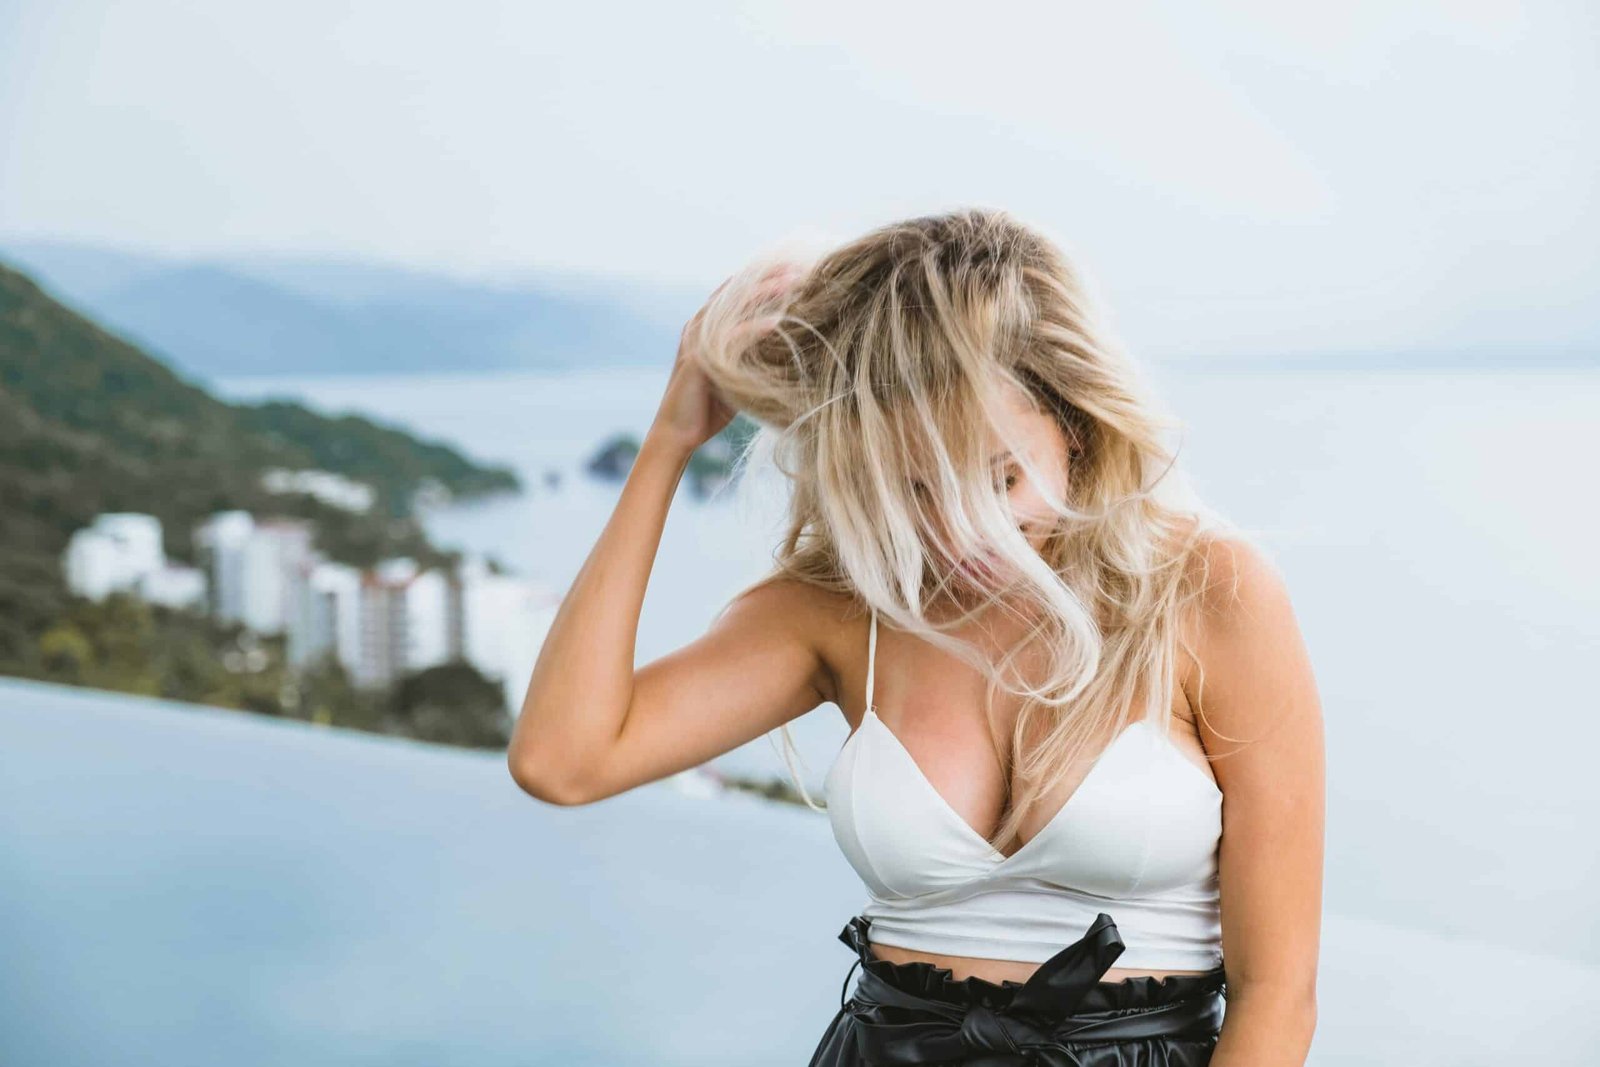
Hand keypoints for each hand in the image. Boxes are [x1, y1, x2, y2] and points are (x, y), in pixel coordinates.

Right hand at [649, 262, 802, 455]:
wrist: (677, 434)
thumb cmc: (708, 407)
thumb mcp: (735, 375)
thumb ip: (751, 357)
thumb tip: (786, 351)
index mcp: (706, 327)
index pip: (735, 293)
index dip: (763, 279)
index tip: (795, 270)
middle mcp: (698, 326)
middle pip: (736, 291)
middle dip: (767, 277)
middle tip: (799, 268)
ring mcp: (697, 340)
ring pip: (734, 307)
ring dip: (764, 293)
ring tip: (793, 284)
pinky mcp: (699, 358)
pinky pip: (731, 337)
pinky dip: (755, 328)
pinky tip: (777, 322)